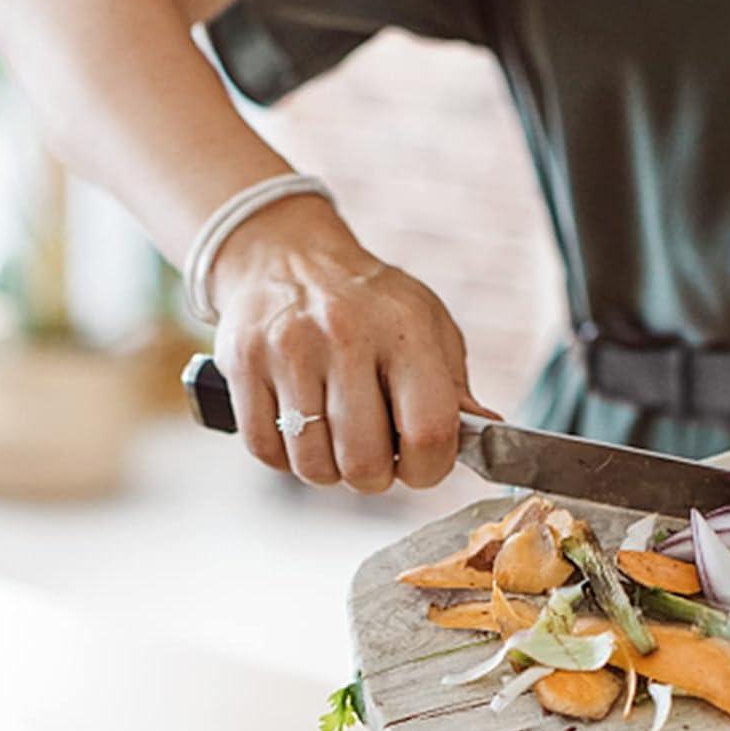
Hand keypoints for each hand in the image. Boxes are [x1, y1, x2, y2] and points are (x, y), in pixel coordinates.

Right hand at [209, 195, 497, 488]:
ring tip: (336, 437)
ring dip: (329, 469)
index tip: (422, 464)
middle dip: (375, 477)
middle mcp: (344, 337)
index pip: (428, 433)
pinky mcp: (242, 364)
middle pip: (365, 462)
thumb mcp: (429, 326)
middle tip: (375, 455)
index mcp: (404, 332)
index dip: (430, 470)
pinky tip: (300, 428)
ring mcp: (287, 350)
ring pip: (313, 466)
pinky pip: (265, 451)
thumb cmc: (370, 303)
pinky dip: (285, 457)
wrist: (285, 253)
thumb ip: (455, 387)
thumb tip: (488, 433)